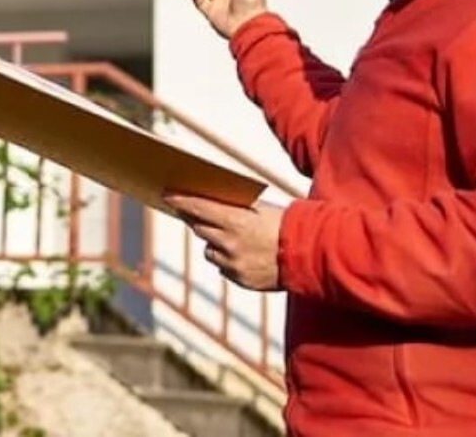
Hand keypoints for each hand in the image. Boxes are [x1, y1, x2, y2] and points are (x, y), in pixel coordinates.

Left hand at [164, 193, 283, 290]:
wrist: (309, 257)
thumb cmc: (285, 226)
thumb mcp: (259, 209)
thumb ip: (232, 208)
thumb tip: (206, 202)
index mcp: (235, 221)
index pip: (197, 207)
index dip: (180, 201)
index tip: (166, 195)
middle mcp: (230, 243)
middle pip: (199, 228)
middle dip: (199, 221)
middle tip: (196, 213)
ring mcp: (234, 263)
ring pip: (209, 250)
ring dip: (215, 243)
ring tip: (235, 238)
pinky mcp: (240, 279)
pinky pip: (223, 267)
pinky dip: (228, 260)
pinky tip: (245, 255)